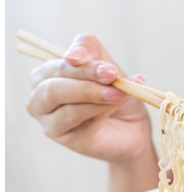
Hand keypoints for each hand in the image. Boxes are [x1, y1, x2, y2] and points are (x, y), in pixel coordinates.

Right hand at [27, 34, 153, 164]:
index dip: (81, 61)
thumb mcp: (108, 68)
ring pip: (67, 107)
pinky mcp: (65, 138)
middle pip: (53, 87)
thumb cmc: (116, 96)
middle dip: (85, 78)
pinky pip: (81, 122)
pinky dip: (102, 110)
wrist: (134, 127)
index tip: (108, 66)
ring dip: (96, 96)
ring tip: (120, 93)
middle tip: (113, 76)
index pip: (56, 65)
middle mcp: (40, 99)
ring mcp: (50, 122)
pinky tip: (118, 105)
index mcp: (45, 76)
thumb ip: (92, 53)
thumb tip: (74, 54)